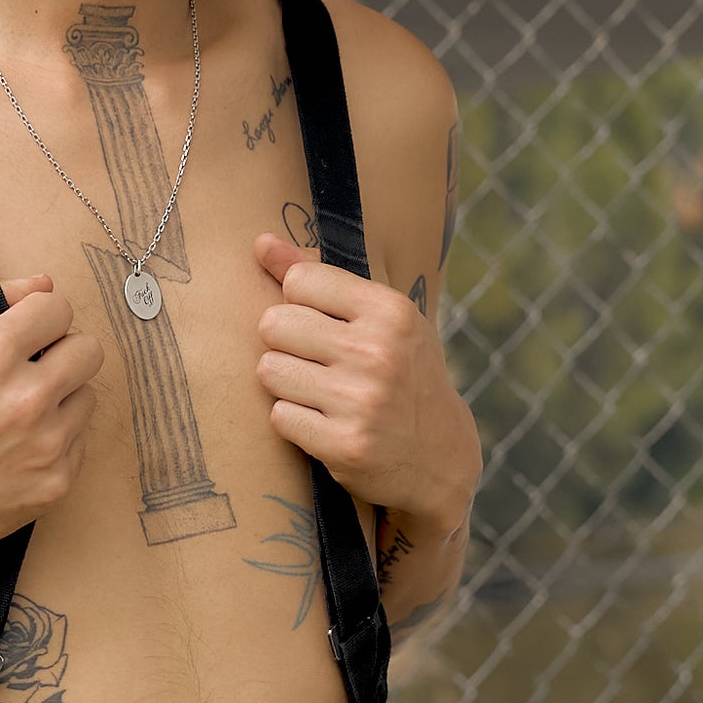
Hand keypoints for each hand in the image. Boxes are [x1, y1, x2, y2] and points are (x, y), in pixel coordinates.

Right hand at [0, 276, 102, 565]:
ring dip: (61, 397)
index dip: (40, 314)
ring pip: (87, 397)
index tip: (29, 328)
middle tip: (33, 366)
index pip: (58, 308)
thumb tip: (42, 285)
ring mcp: (46, 445)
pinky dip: (56, 439)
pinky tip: (17, 446)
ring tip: (19, 412)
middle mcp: (27, 399)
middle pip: (88, 350)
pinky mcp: (55, 482)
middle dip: (61, 350)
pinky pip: (79, 443)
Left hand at [253, 234, 479, 524]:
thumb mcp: (382, 320)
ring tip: (320, 394)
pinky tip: (324, 424)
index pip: (300, 281)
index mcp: (391, 312)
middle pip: (274, 324)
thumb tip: (260, 243)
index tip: (324, 325)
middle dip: (286, 344)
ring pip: (268, 370)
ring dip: (285, 384)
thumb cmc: (403, 375)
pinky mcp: (343, 445)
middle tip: (317, 364)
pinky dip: (293, 421)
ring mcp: (361, 401)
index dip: (301, 304)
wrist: (442, 459)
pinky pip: (278, 416)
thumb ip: (320, 278)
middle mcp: (377, 353)